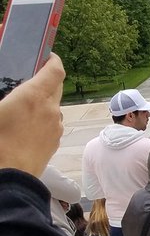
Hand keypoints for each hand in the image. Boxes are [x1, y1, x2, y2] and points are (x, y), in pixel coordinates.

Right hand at [0, 53, 63, 176]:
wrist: (9, 178)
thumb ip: (7, 99)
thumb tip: (12, 100)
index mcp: (34, 96)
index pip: (55, 70)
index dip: (52, 60)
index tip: (46, 57)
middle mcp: (50, 109)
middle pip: (56, 87)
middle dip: (46, 80)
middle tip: (29, 81)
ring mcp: (55, 126)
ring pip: (53, 106)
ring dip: (43, 103)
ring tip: (22, 108)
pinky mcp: (54, 142)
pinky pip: (51, 124)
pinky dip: (42, 120)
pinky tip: (24, 128)